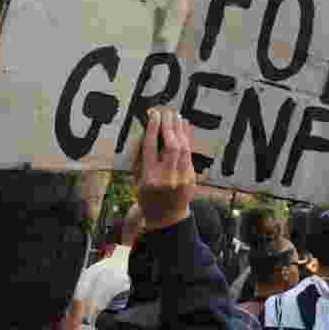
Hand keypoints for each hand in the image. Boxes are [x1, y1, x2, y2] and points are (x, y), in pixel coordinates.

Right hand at [136, 107, 195, 231]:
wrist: (166, 217)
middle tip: (166, 112)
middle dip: (168, 126)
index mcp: (149, 177)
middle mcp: (166, 178)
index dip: (153, 128)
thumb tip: (148, 130)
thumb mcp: (137, 178)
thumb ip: (141, 155)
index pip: (151, 147)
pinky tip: (184, 128)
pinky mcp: (191, 178)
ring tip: (175, 116)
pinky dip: (186, 139)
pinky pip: (189, 154)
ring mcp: (181, 178)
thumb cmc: (147, 195)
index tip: (153, 114)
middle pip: (170, 145)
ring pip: (183, 148)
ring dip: (179, 129)